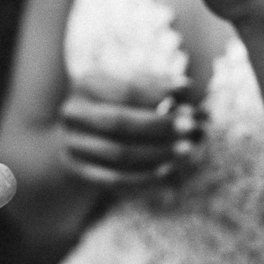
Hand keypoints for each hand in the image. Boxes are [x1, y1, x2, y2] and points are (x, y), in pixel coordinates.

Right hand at [58, 90, 203, 187]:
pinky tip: (169, 173)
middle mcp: (73, 113)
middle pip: (119, 122)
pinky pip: (114, 180)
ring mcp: (72, 143)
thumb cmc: (116, 104)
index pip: (126, 90)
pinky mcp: (77, 170)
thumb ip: (156, 87)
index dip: (159, 93)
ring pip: (119, 154)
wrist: (80, 135)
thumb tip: (186, 89)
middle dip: (159, 126)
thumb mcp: (131, 88)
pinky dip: (144, 178)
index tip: (188, 93)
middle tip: (191, 127)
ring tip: (188, 150)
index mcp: (85, 84)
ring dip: (157, 153)